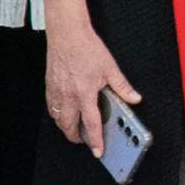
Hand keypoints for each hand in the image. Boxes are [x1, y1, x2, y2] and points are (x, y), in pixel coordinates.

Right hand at [40, 20, 133, 148]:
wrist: (67, 35)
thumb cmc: (86, 48)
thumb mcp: (110, 68)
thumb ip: (122, 86)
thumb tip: (134, 98)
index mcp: (85, 93)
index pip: (91, 124)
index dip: (95, 140)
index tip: (98, 150)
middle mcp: (68, 96)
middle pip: (69, 127)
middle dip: (77, 138)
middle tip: (85, 140)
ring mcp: (56, 92)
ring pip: (57, 119)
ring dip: (66, 127)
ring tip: (75, 129)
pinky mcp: (49, 86)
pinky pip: (51, 107)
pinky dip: (57, 114)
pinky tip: (64, 112)